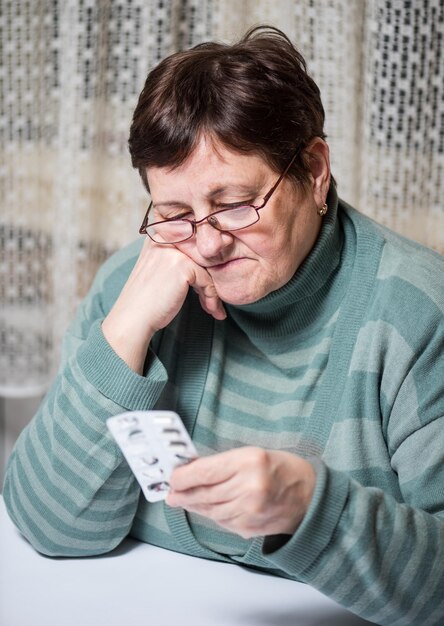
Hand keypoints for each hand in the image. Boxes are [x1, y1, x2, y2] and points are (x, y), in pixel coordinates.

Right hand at [102, 237, 225, 372]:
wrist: (133, 318)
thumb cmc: (146, 300)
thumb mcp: (161, 270)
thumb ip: (179, 260)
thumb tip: (211, 263)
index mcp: (160, 235)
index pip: (194, 246)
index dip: (204, 267)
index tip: (208, 288)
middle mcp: (167, 238)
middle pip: (202, 257)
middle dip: (210, 281)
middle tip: (212, 301)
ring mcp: (174, 251)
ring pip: (207, 270)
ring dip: (212, 292)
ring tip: (213, 309)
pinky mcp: (183, 266)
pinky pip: (207, 281)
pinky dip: (212, 298)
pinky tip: (212, 311)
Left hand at [166, 447, 315, 538]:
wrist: (311, 496)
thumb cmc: (282, 469)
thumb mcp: (253, 454)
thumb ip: (223, 463)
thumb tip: (192, 471)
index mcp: (249, 462)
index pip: (205, 471)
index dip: (183, 476)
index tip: (173, 476)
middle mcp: (249, 487)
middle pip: (204, 493)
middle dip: (183, 493)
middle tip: (171, 492)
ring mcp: (249, 511)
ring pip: (209, 509)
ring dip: (193, 505)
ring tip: (182, 500)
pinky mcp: (249, 528)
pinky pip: (221, 521)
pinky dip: (211, 514)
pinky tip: (206, 508)